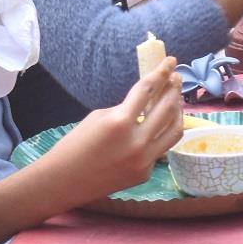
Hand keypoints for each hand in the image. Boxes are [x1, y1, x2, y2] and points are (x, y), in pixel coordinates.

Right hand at [43, 49, 185, 199]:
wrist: (64, 182)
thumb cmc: (75, 145)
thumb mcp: (98, 118)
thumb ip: (125, 109)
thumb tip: (147, 103)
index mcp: (120, 121)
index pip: (148, 90)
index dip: (161, 72)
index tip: (171, 61)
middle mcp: (137, 141)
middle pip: (167, 108)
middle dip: (174, 89)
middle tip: (177, 79)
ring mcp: (145, 160)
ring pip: (175, 130)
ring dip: (178, 112)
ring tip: (176, 100)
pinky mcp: (146, 174)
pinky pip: (161, 149)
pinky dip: (161, 134)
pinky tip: (160, 126)